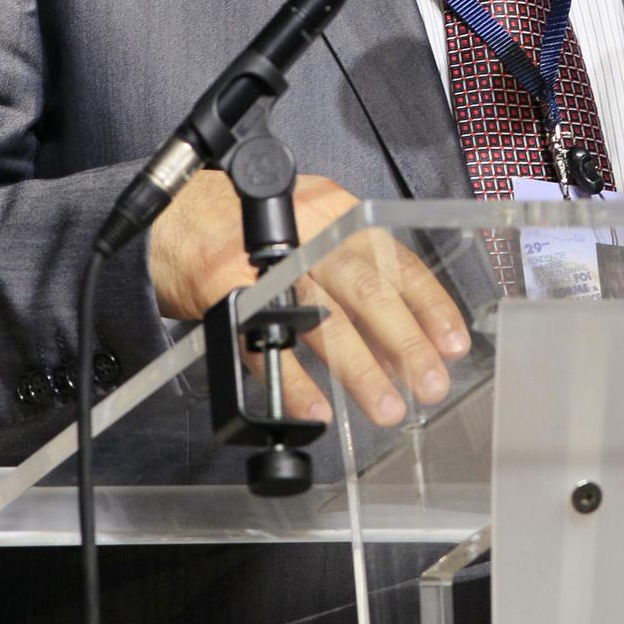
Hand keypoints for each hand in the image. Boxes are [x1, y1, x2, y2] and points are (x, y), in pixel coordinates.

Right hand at [148, 170, 469, 425]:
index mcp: (334, 211)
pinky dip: (293, 381)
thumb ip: (349, 273)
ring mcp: (262, 259)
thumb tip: (398, 337)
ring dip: (359, 368)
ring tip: (385, 406)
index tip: (453, 343)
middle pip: (365, 288)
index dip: (428, 303)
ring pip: (322, 317)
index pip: (394, 258)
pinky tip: (316, 411)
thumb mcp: (307, 228)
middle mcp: (305, 230)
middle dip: (403, 341)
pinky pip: (264, 341)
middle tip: (430, 384)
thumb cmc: (243, 223)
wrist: (169, 215)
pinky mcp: (222, 287)